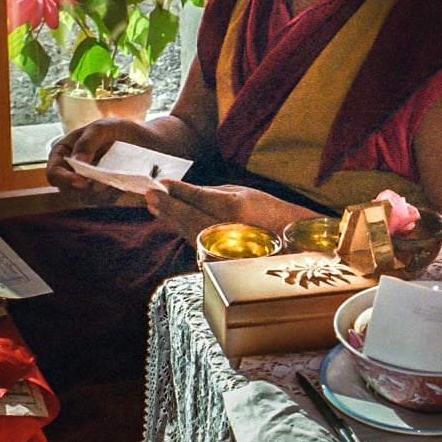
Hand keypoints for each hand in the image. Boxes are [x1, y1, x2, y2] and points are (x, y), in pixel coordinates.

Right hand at [45, 118, 156, 204]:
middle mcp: (72, 171)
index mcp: (64, 153)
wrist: (145, 141)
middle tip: (105, 182)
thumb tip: (76, 160)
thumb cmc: (120, 130)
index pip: (54, 173)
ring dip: (102, 193)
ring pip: (87, 199)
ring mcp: (88, 184)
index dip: (64, 180)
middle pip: (68, 191)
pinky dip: (114, 195)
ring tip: (118, 179)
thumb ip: (88, 141)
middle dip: (86, 189)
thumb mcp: (104, 127)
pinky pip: (105, 202)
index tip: (83, 182)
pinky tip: (124, 183)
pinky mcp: (104, 194)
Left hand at [144, 181, 313, 242]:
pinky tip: (171, 219)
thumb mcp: (246, 193)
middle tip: (150, 194)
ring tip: (154, 205)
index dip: (178, 190)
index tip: (163, 183)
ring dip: (170, 217)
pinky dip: (181, 229)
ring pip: (188, 231)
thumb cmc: (269, 212)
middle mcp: (227, 229)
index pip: (199, 198)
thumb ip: (214, 192)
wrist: (292, 242)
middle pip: (189, 216)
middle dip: (168, 204)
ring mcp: (223, 247)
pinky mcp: (221, 259)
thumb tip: (186, 191)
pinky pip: (195, 241)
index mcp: (235, 209)